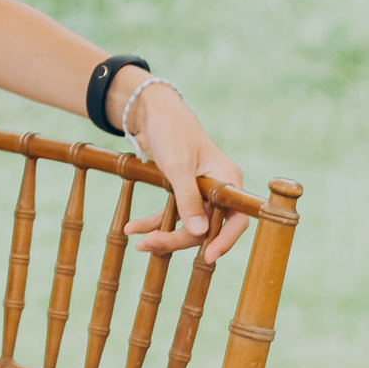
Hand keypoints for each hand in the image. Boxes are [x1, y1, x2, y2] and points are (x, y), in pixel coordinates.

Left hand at [123, 83, 251, 258]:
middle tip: (149, 246)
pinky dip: (154, 222)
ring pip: (187, 224)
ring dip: (163, 234)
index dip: (225, 240)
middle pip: (206, 226)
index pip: (236, 219)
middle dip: (178, 239)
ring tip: (138, 242)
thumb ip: (189, 199)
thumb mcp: (178, 166)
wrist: (151, 110)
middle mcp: (218, 189)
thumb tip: (199, 233)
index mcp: (227, 180)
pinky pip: (171, 214)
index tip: (208, 257)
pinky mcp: (182, 191)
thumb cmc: (171, 131)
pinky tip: (132, 228)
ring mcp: (200, 192)